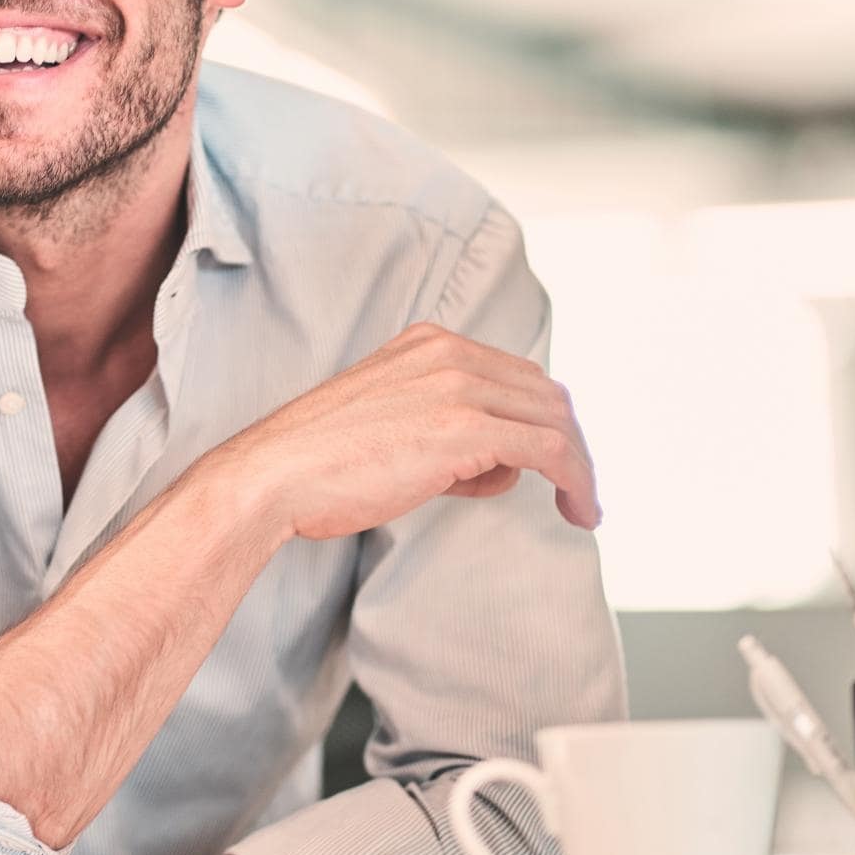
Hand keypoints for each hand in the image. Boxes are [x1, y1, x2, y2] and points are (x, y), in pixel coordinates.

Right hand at [206, 321, 599, 540]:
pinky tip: (580, 511)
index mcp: (428, 344)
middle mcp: (450, 353)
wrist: (272, 477)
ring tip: (582, 508)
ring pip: (557, 421)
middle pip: (546, 394)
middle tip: (577, 491)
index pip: (515, 374)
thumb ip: (437, 426)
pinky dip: (577, 480)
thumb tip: (491, 464)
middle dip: (571, 444)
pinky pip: (551, 450)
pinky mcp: (466, 428)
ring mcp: (459, 386)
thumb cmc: (316, 464)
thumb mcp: (384, 421)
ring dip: (581, 467)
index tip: (552, 463)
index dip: (542, 421)